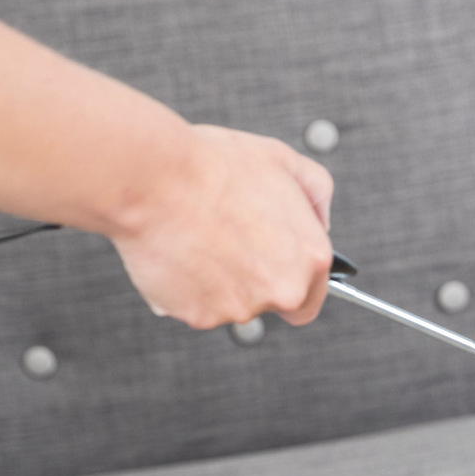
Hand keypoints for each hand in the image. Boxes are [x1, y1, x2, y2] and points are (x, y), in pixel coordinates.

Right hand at [109, 124, 333, 329]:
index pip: (311, 297)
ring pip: (230, 306)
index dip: (289, 280)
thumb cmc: (213, 165)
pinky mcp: (201, 316)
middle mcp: (284, 290)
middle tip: (226, 244)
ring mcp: (242, 307)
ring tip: (196, 239)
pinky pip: (192, 307)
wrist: (154, 178)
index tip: (269, 267)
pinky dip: (183, 288)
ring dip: (215, 282)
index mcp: (312, 258)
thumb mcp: (284, 160)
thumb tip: (320, 222)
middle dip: (252, 282)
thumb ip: (315, 193)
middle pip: (271, 304)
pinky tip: (176, 252)